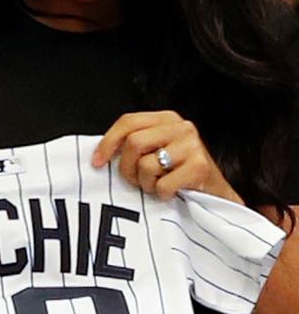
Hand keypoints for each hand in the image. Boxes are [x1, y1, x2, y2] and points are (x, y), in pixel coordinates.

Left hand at [92, 111, 241, 202]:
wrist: (216, 195)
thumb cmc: (180, 173)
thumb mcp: (157, 150)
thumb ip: (135, 145)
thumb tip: (100, 153)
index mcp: (167, 119)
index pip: (128, 121)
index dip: (108, 142)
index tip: (97, 162)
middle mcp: (181, 127)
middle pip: (133, 143)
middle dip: (127, 168)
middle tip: (134, 181)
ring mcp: (192, 145)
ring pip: (146, 165)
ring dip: (145, 183)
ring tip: (157, 185)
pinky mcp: (199, 166)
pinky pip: (162, 184)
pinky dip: (161, 194)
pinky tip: (171, 192)